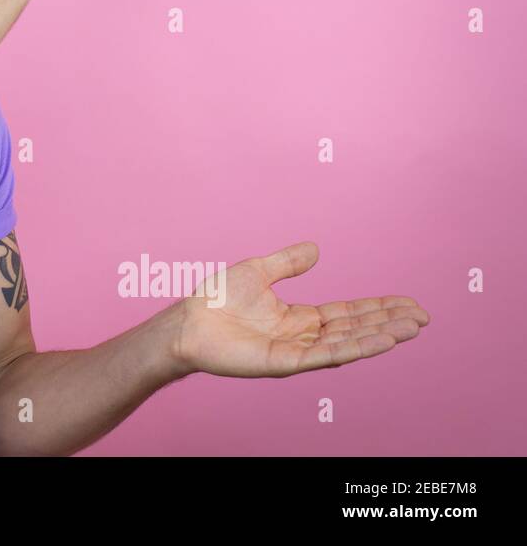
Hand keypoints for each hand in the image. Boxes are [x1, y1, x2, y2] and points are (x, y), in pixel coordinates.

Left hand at [167, 242, 429, 377]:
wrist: (187, 322)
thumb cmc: (216, 299)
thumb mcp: (258, 271)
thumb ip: (288, 262)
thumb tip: (318, 248)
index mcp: (300, 318)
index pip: (348, 314)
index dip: (378, 309)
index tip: (408, 304)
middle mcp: (304, 336)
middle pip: (355, 329)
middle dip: (389, 323)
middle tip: (423, 317)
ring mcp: (297, 352)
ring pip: (347, 344)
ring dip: (380, 336)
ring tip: (412, 328)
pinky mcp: (285, 363)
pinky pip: (326, 356)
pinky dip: (355, 348)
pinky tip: (379, 340)